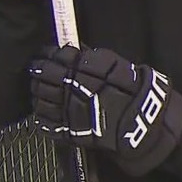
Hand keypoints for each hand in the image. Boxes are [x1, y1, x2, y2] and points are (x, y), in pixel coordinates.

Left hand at [28, 45, 181, 176]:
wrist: (145, 126)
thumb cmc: (137, 95)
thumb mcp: (121, 68)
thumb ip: (96, 59)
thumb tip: (76, 49)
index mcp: (89, 71)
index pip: (61, 57)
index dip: (49, 53)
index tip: (46, 52)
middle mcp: (77, 89)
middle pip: (47, 75)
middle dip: (38, 69)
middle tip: (36, 66)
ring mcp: (70, 112)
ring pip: (41, 96)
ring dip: (35, 90)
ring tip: (36, 86)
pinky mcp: (69, 131)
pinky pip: (45, 122)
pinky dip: (39, 114)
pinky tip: (40, 108)